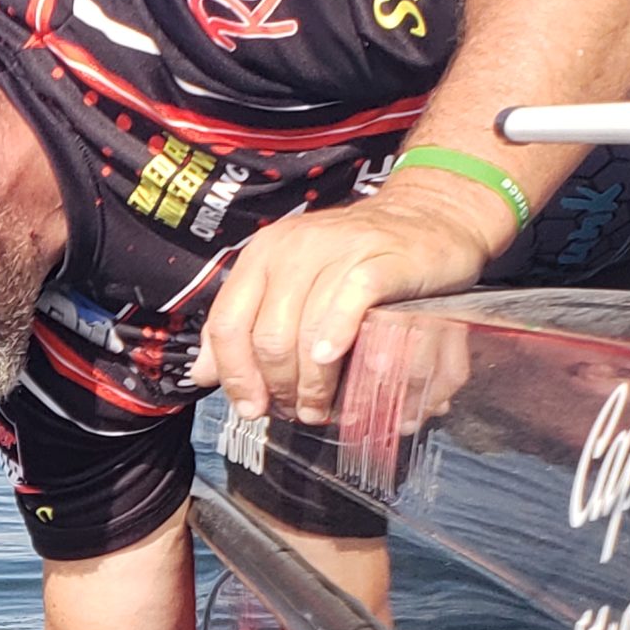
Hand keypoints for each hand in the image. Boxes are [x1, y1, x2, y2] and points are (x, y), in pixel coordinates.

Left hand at [192, 175, 507, 425]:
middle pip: (268, 338)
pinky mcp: (380, 259)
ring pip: (305, 332)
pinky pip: (349, 305)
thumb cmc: (353, 262)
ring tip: (322, 407)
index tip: (251, 409)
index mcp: (262, 256)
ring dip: (312, 383)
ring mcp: (337, 250)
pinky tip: (334, 362)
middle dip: (279, 387)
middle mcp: (293, 249)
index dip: (235, 376)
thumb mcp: (289, 286)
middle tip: (297, 411)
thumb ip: (244, 325)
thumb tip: (202, 374)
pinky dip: (337, 339)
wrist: (428, 218)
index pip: (227, 325)